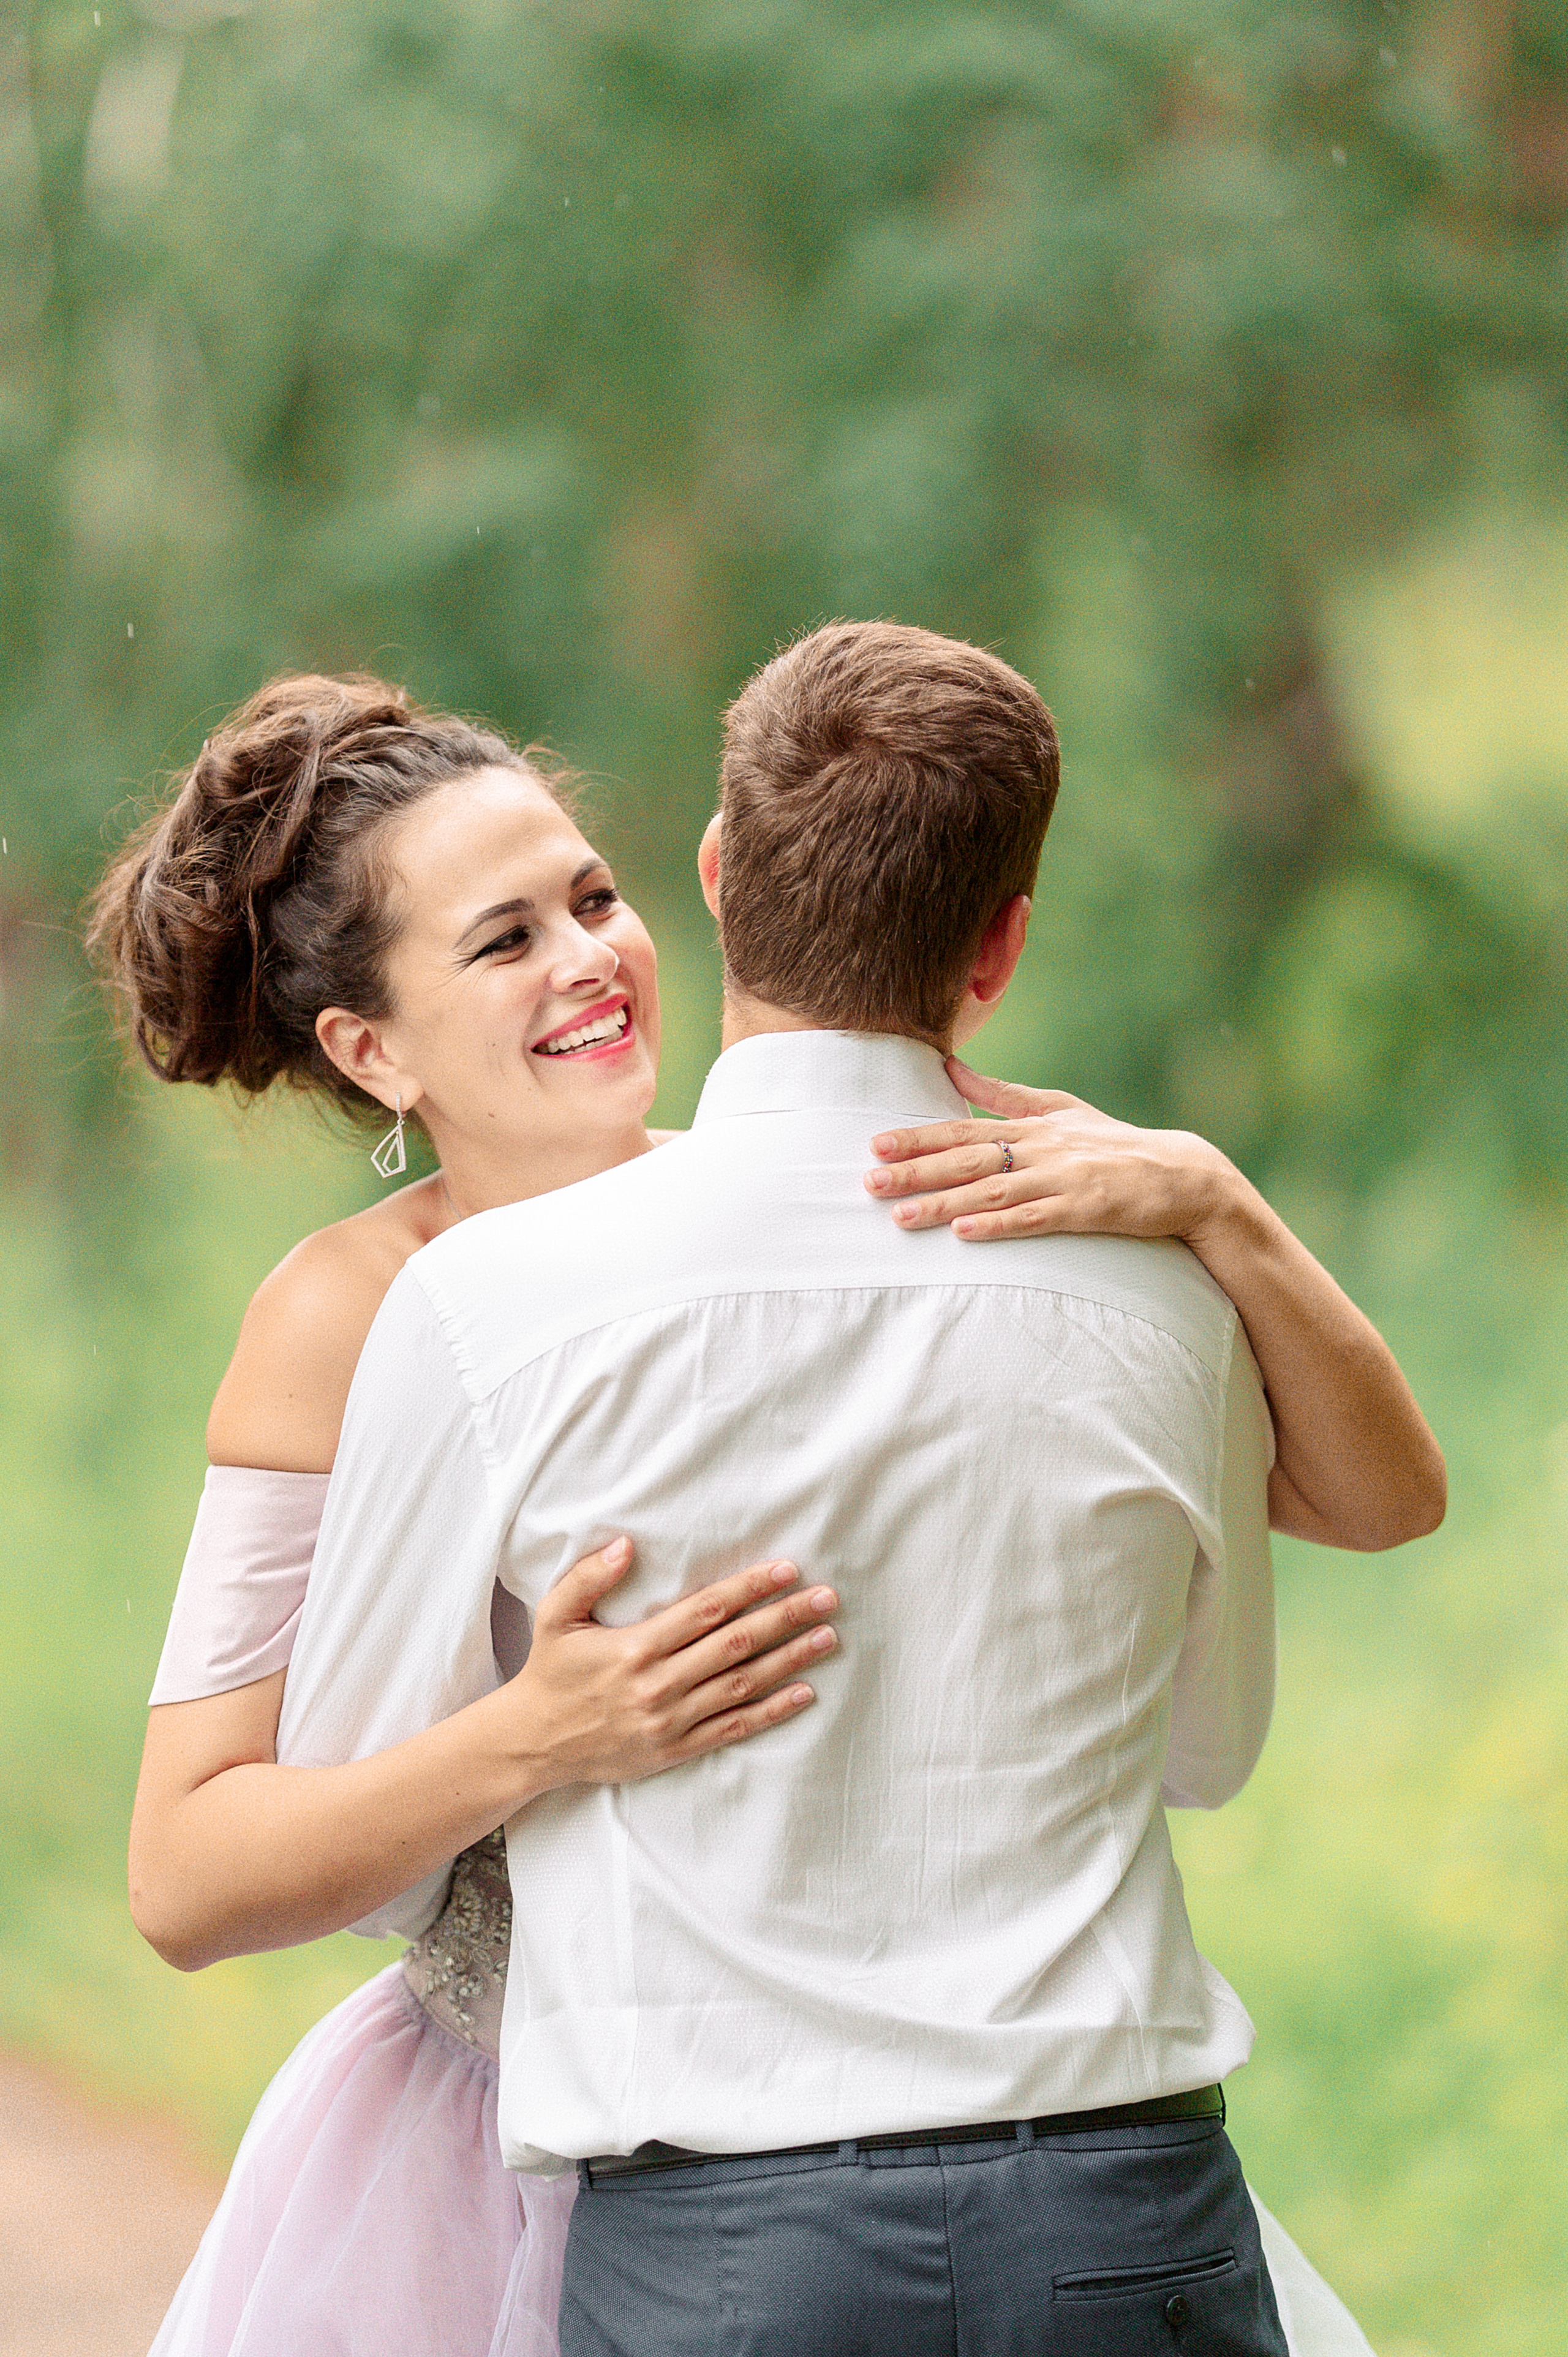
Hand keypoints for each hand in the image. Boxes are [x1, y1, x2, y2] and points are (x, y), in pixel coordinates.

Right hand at [507, 1539, 837, 1789]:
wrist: (534, 1742)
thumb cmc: (551, 1672)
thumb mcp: (555, 1616)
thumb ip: (588, 1577)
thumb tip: (625, 1544)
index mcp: (634, 1647)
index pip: (705, 1610)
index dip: (749, 1588)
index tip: (786, 1570)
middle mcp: (658, 1684)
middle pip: (735, 1644)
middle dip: (785, 1618)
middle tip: (827, 1598)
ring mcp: (670, 1720)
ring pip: (743, 1685)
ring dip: (790, 1660)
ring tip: (827, 1638)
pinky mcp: (675, 1749)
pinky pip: (732, 1728)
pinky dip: (772, 1712)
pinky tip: (804, 1693)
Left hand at [863, 1056, 1235, 1243]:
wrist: (1182, 1175)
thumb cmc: (1113, 1144)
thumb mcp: (1059, 1109)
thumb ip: (1003, 1094)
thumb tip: (949, 1068)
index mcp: (1033, 1125)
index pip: (964, 1129)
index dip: (919, 1137)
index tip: (875, 1144)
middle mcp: (1042, 1148)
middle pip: (968, 1160)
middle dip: (916, 1171)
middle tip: (868, 1183)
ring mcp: (1063, 1180)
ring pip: (992, 1191)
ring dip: (943, 1204)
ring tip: (900, 1218)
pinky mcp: (1085, 1210)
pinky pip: (1034, 1218)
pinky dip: (999, 1223)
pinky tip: (965, 1232)